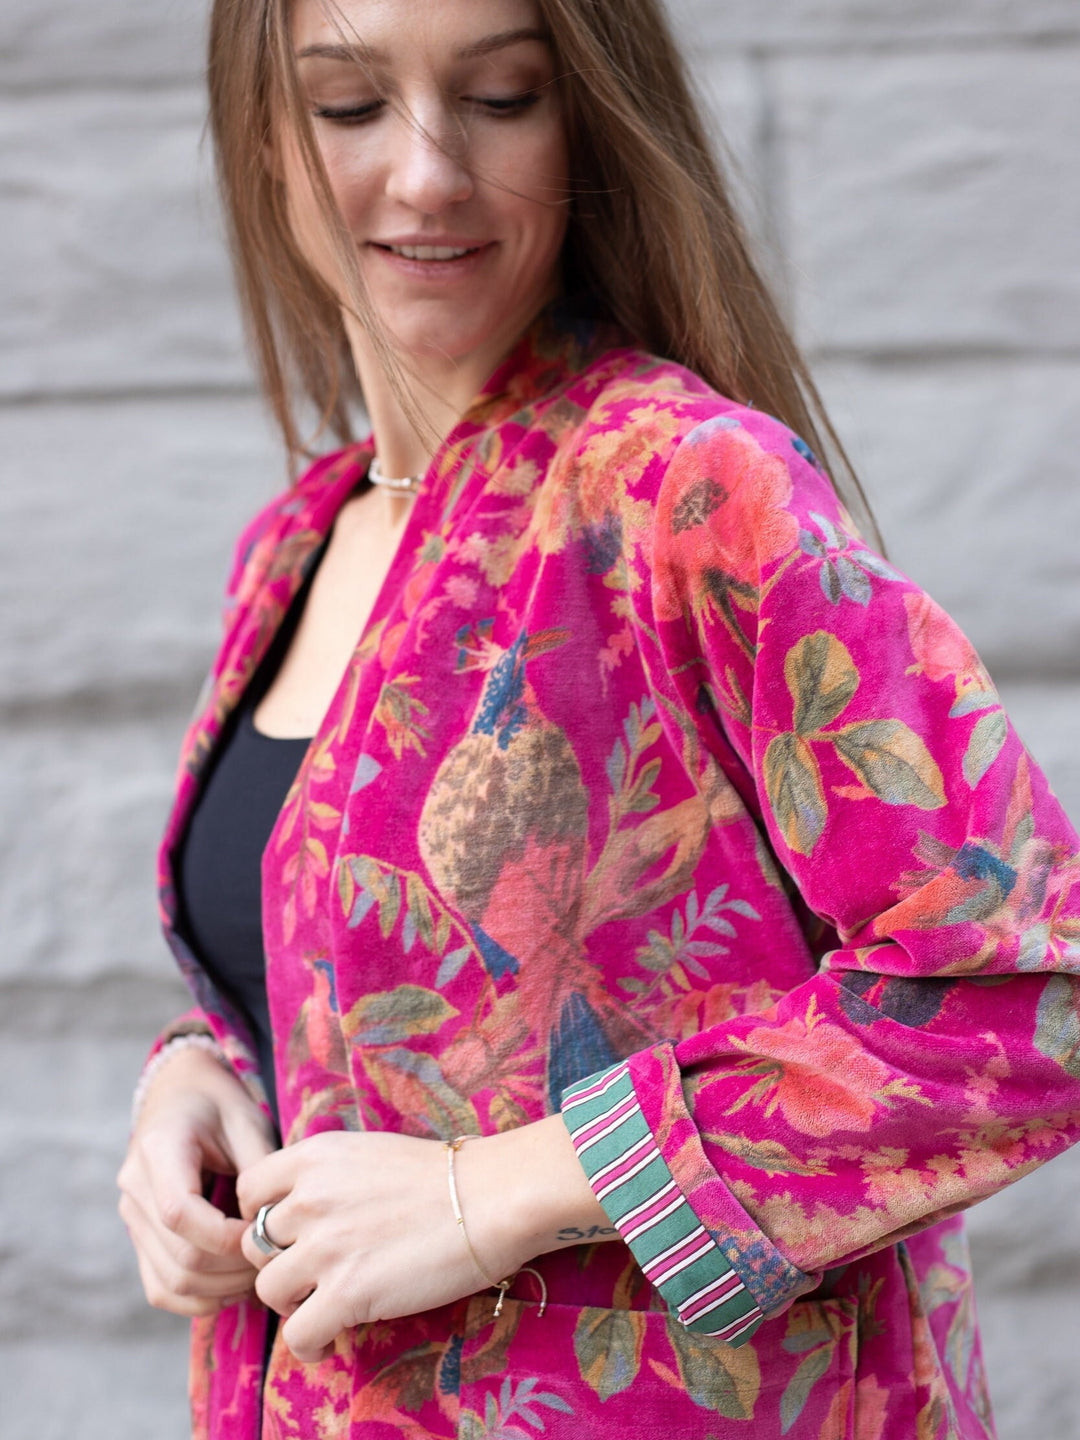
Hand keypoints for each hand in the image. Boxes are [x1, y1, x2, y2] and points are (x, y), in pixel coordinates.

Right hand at [117, 1044, 277, 1316]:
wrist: (180, 1093)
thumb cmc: (220, 1103)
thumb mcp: (246, 1119)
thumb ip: (259, 1167)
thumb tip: (275, 1221)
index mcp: (159, 1149)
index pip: (180, 1213)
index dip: (226, 1237)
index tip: (267, 1232)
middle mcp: (134, 1187)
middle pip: (179, 1256)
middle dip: (233, 1269)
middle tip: (274, 1258)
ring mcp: (132, 1216)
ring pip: (170, 1281)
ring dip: (220, 1289)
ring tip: (260, 1273)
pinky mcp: (139, 1237)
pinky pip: (160, 1286)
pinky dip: (198, 1298)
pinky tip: (234, 1286)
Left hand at [237, 1116, 619, 1363]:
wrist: (493, 1197)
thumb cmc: (445, 1175)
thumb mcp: (370, 1152)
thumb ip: (328, 1176)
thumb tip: (301, 1209)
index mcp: (316, 1156)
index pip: (249, 1191)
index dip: (263, 1216)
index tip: (289, 1233)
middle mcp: (310, 1197)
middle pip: (253, 1244)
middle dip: (277, 1261)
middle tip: (310, 1274)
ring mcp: (326, 1247)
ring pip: (268, 1290)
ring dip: (292, 1303)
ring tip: (321, 1305)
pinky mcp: (347, 1293)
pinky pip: (297, 1335)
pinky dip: (310, 1343)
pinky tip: (331, 1338)